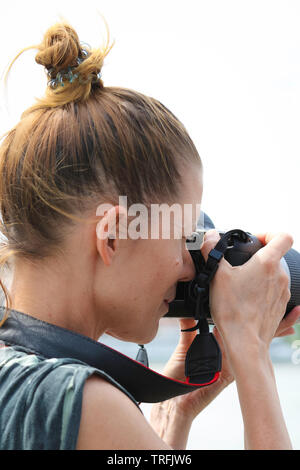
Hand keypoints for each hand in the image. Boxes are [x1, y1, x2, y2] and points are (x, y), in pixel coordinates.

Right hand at [158, 230, 299, 420]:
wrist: (245, 344)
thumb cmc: (232, 310)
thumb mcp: (216, 275)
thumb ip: (211, 250)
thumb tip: (210, 236)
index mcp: (267, 263)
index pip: (282, 236)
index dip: (269, 233)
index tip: (254, 240)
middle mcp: (280, 276)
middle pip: (276, 256)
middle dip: (259, 256)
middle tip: (240, 264)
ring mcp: (283, 293)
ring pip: (275, 275)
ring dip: (261, 275)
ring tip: (241, 284)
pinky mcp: (280, 307)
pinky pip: (274, 292)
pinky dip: (263, 291)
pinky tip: (248, 298)